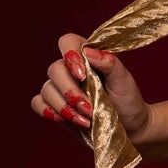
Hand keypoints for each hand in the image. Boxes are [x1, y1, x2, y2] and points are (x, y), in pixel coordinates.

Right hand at [32, 33, 150, 142]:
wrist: (130, 126)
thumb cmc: (128, 99)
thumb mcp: (124, 81)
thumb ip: (109, 63)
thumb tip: (88, 51)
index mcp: (87, 56)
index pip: (68, 42)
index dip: (70, 55)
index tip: (82, 75)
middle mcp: (70, 69)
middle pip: (54, 70)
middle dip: (70, 92)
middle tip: (89, 109)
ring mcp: (61, 88)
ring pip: (47, 89)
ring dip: (64, 107)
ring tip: (86, 120)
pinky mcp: (55, 106)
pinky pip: (37, 103)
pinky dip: (48, 111)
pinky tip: (65, 120)